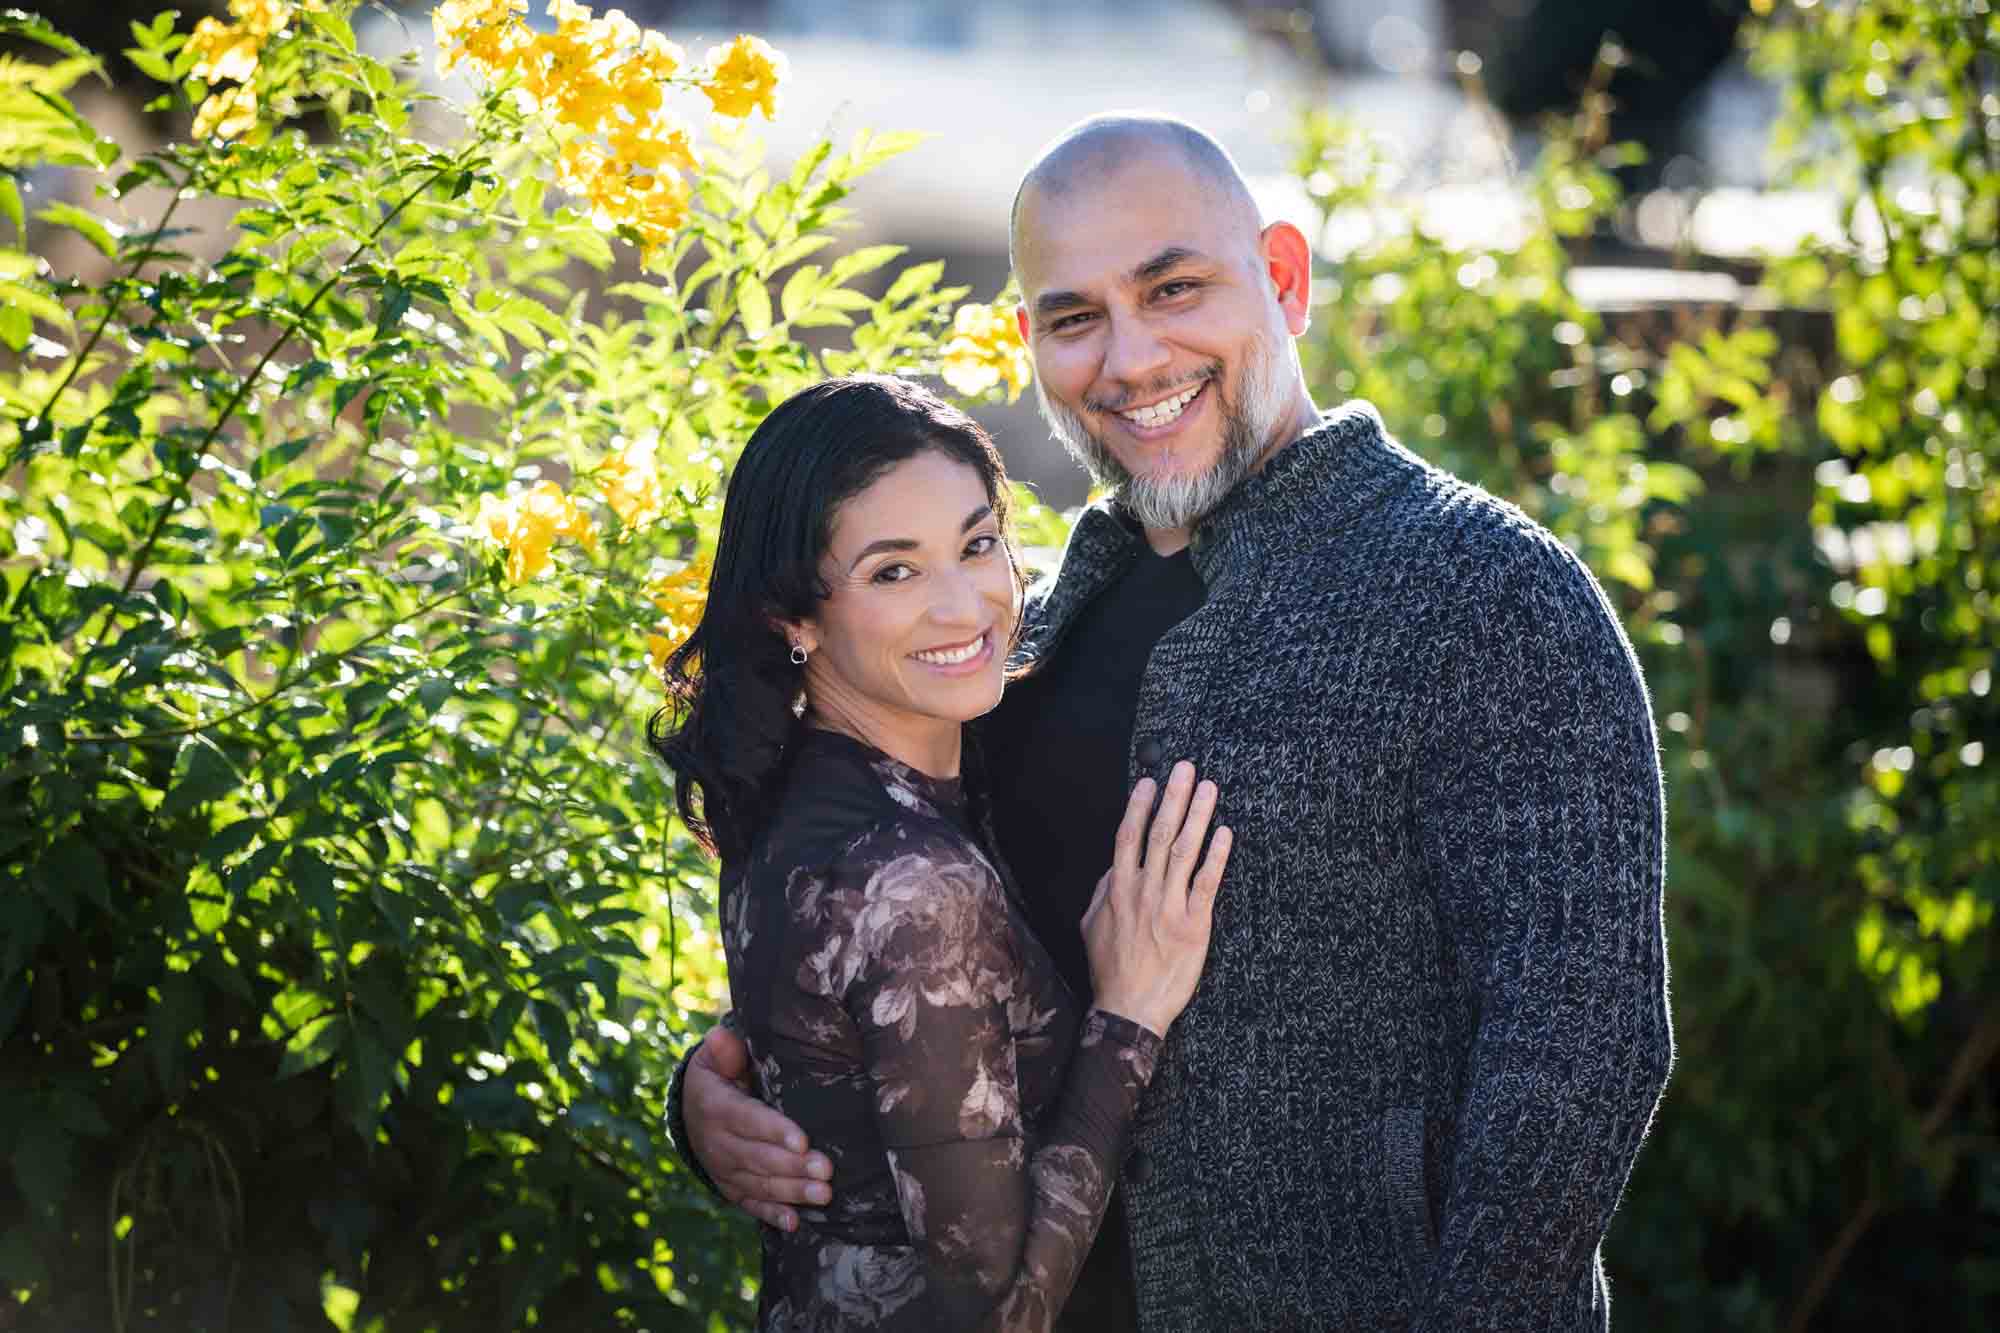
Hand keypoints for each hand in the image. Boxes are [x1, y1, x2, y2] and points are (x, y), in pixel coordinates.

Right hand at [684, 1026, 832, 1230]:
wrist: (689, 1114)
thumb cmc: (716, 1078)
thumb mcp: (713, 1059)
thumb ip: (724, 1051)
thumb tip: (720, 1035)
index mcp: (716, 1108)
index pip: (748, 1120)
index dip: (774, 1131)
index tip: (802, 1140)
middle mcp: (718, 1143)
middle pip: (759, 1157)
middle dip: (794, 1166)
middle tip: (827, 1170)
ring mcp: (724, 1169)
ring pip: (759, 1184)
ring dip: (792, 1192)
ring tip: (823, 1195)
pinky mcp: (730, 1188)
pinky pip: (751, 1204)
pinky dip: (771, 1215)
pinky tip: (794, 1224)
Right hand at [1082, 760, 1231, 1036]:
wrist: (1129, 1009)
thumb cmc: (1110, 970)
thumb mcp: (1091, 927)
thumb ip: (1101, 893)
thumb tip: (1112, 868)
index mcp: (1117, 889)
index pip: (1128, 837)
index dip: (1139, 805)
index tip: (1150, 782)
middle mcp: (1143, 891)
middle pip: (1159, 833)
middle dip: (1174, 797)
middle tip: (1186, 768)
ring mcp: (1169, 906)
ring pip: (1184, 851)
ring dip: (1198, 816)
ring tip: (1209, 789)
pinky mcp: (1194, 925)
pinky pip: (1207, 883)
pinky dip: (1216, 856)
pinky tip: (1225, 833)